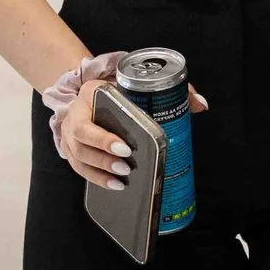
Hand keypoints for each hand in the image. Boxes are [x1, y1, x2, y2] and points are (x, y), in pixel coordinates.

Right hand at [58, 78, 209, 190]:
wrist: (93, 96)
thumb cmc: (120, 91)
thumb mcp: (140, 84)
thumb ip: (171, 90)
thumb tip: (200, 104)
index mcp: (91, 91)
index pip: (94, 110)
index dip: (106, 131)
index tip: (127, 147)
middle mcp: (75, 112)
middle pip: (82, 135)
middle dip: (103, 152)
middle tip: (126, 164)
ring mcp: (69, 133)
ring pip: (78, 154)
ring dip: (100, 169)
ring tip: (122, 179)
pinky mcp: (70, 150)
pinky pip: (78, 167)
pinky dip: (95, 178)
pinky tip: (114, 185)